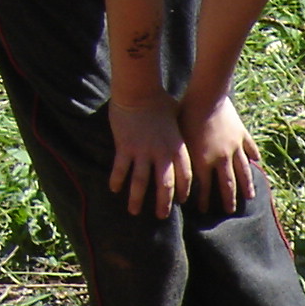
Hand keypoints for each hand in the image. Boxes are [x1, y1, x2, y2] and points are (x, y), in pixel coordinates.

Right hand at [108, 98, 191, 215]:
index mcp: (178, 149)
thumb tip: (191, 140)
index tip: (182, 201)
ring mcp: (142, 152)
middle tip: (160, 215)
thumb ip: (182, 136)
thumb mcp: (179, 121)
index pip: (185, 178)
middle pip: (165, 186)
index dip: (184, 191)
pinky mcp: (124, 147)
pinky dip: (117, 180)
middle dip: (163, 203)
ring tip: (134, 212)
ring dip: (137, 199)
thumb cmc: (160, 102)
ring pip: (140, 182)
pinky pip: (121, 169)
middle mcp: (162, 155)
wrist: (139, 90)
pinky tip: (113, 189)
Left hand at [181, 96, 260, 214]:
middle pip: (227, 184)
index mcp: (204, 161)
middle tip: (230, 211)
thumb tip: (177, 175)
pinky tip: (257, 162)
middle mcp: (222, 159)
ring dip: (246, 185)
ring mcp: (234, 148)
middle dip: (228, 200)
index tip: (204, 211)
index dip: (204, 201)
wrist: (206, 96)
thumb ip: (182, 159)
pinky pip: (250, 148)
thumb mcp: (179, 139)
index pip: (204, 188)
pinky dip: (254, 156)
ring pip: (243, 171)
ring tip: (250, 196)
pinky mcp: (241, 135)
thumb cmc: (186, 114)